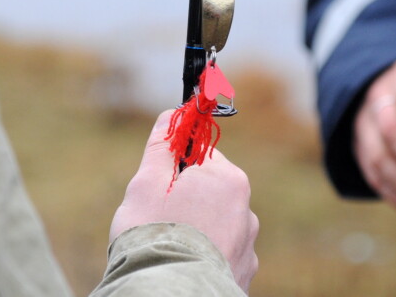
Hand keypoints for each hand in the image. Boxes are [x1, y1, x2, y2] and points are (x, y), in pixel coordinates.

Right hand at [109, 110, 258, 291]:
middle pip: (208, 192)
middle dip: (184, 201)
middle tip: (159, 220)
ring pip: (214, 225)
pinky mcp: (243, 273)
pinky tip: (185, 265)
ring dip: (195, 231)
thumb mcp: (147, 183)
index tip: (158, 185)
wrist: (171, 293)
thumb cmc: (155, 235)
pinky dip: (204, 257)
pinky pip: (219, 254)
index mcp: (227, 180)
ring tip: (171, 248)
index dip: (174, 169)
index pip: (200, 157)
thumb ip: (163, 146)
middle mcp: (246, 210)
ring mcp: (247, 245)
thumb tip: (172, 116)